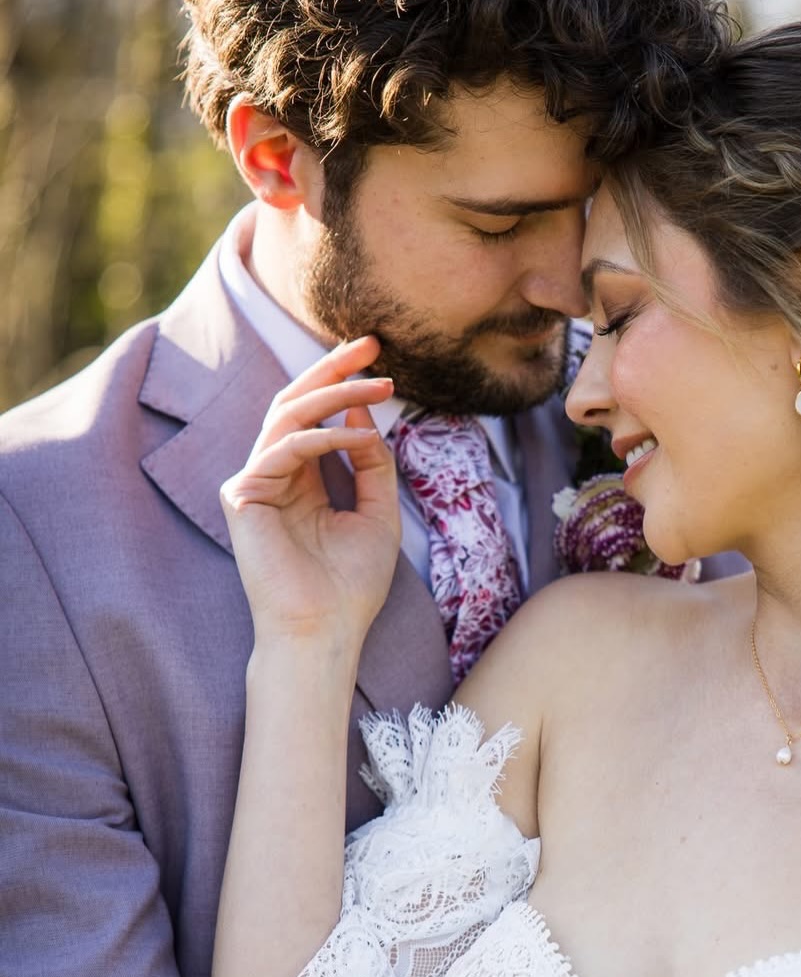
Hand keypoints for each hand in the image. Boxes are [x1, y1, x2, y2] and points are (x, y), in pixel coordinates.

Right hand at [219, 337, 400, 649]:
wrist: (327, 632)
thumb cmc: (352, 586)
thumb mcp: (379, 513)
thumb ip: (372, 462)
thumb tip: (362, 410)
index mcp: (301, 480)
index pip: (316, 416)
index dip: (345, 384)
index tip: (382, 361)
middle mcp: (272, 475)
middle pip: (295, 402)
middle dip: (333, 368)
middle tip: (372, 344)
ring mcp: (252, 483)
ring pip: (289, 416)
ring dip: (337, 395)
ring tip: (380, 387)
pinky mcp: (242, 496)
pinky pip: (285, 448)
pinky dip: (325, 437)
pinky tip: (358, 437)